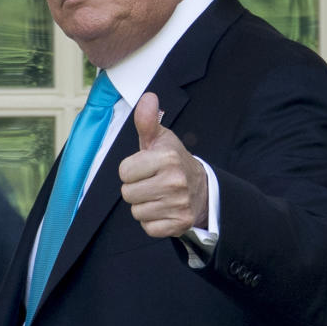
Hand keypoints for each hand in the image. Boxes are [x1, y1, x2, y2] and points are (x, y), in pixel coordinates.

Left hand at [119, 92, 207, 236]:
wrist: (202, 188)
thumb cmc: (173, 161)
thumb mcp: (161, 139)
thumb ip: (147, 120)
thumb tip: (148, 97)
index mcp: (167, 158)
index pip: (124, 171)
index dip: (131, 170)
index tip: (145, 167)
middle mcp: (175, 182)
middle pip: (127, 193)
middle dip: (136, 188)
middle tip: (152, 182)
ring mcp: (178, 205)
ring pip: (136, 212)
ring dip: (144, 205)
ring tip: (158, 196)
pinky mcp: (179, 224)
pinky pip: (148, 228)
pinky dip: (152, 221)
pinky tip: (163, 209)